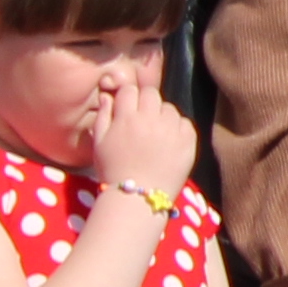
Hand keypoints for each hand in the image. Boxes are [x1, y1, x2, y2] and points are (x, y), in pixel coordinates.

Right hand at [87, 74, 195, 204]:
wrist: (138, 196)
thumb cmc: (113, 169)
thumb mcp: (99, 142)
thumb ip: (103, 115)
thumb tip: (108, 95)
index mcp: (126, 118)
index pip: (130, 90)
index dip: (129, 96)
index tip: (128, 106)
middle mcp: (150, 119)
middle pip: (151, 94)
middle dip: (146, 101)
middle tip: (143, 118)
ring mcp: (171, 128)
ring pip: (169, 108)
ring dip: (162, 115)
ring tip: (155, 132)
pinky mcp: (188, 139)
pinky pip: (184, 122)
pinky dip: (177, 128)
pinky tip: (168, 141)